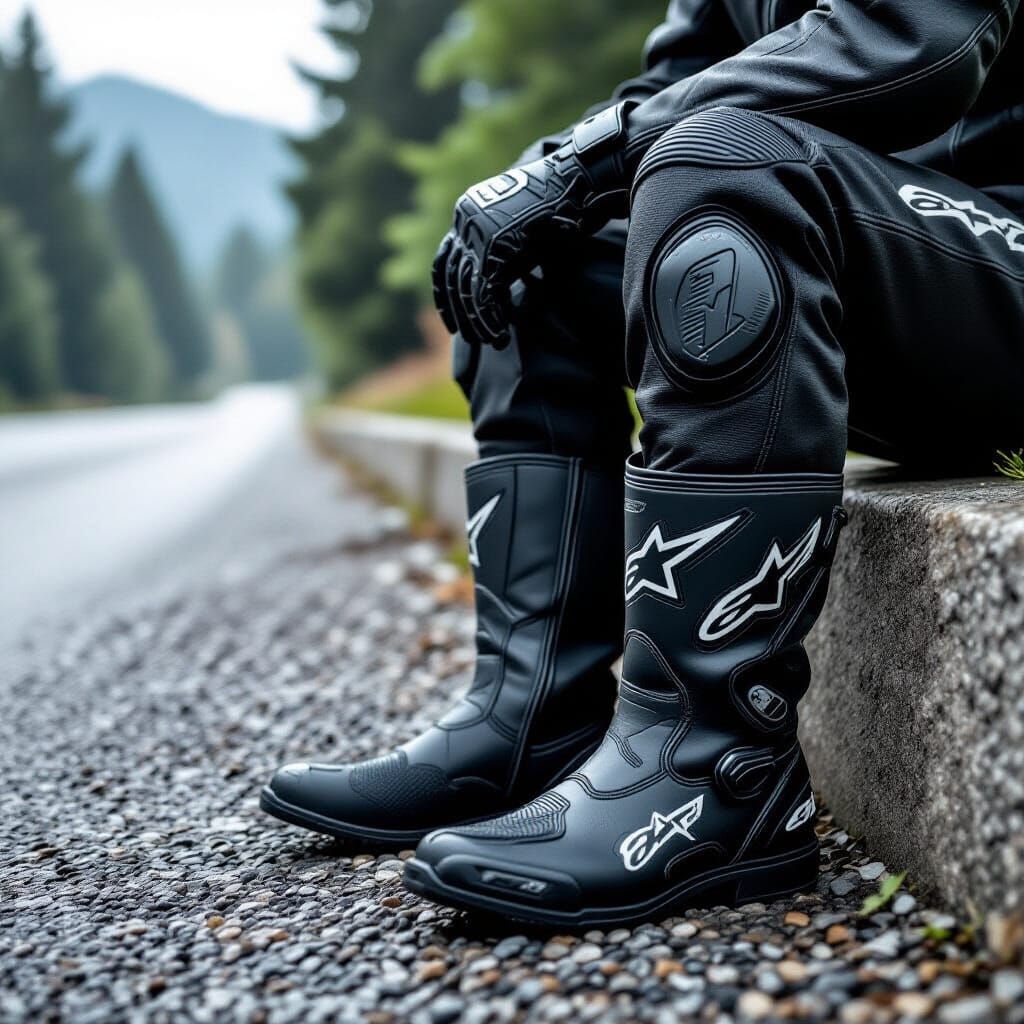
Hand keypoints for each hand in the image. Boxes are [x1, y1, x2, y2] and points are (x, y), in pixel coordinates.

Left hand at [433, 102, 633, 347]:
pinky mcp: (495, 249)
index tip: (449, 319)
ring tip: (488, 340)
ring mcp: (478, 234)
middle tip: (466, 337)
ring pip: (466, 289)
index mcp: (468, 214)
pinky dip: (489, 319)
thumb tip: (495, 287)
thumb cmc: (557, 205)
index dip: (444, 294)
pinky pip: (483, 294)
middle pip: (452, 277)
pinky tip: (499, 335)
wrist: (575, 179)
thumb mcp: (522, 230)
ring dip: (476, 321)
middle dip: (458, 312)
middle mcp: (466, 223)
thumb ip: (504, 253)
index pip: (444, 260)